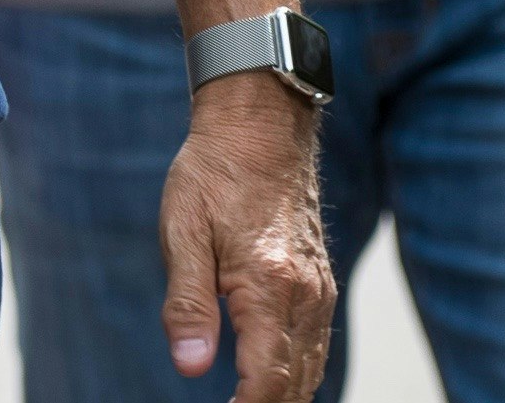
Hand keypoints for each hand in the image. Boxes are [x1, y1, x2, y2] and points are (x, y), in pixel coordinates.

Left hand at [160, 74, 333, 402]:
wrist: (260, 129)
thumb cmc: (212, 176)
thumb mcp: (183, 234)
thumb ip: (186, 305)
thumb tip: (189, 367)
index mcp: (270, 286)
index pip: (266, 380)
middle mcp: (306, 295)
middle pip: (295, 383)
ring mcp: (319, 289)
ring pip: (312, 368)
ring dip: (284, 396)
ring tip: (245, 402)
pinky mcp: (321, 282)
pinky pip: (316, 344)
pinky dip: (297, 371)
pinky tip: (270, 380)